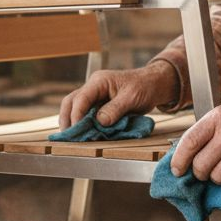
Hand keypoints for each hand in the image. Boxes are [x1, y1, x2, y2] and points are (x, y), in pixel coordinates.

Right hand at [58, 61, 179, 130]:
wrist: (154, 84)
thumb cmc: (144, 87)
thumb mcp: (131, 98)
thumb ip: (115, 109)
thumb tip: (100, 122)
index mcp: (99, 81)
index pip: (81, 98)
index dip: (76, 115)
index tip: (76, 131)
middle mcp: (93, 87)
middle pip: (71, 102)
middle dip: (67, 119)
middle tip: (68, 137)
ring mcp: (95, 95)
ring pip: (75, 108)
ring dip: (72, 122)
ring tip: (73, 138)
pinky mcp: (99, 104)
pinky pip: (86, 113)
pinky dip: (82, 124)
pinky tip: (83, 135)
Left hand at [171, 96, 220, 189]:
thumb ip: (207, 133)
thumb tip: (183, 159)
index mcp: (218, 116)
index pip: (190, 142)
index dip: (179, 160)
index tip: (177, 170)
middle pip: (201, 165)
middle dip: (200, 173)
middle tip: (207, 170)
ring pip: (218, 177)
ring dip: (219, 178)